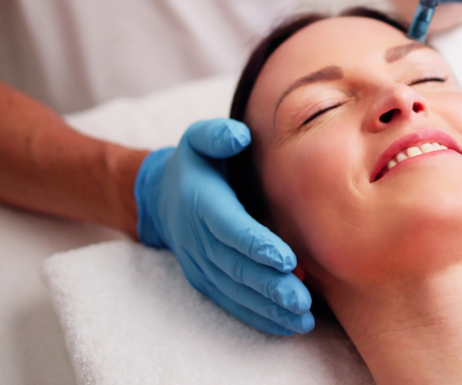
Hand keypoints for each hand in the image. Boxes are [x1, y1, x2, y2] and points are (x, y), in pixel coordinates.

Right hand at [134, 119, 313, 334]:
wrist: (160, 197)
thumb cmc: (195, 163)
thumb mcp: (199, 138)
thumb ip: (217, 135)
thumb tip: (239, 136)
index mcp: (202, 202)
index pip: (231, 228)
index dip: (257, 245)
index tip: (287, 259)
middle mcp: (198, 238)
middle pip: (235, 267)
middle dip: (270, 286)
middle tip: (301, 300)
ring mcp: (200, 264)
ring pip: (234, 291)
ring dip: (267, 308)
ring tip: (301, 319)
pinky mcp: (205, 281)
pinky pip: (230, 303)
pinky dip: (257, 317)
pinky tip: (286, 326)